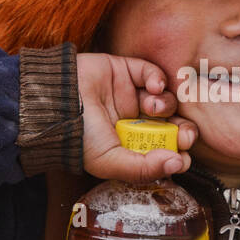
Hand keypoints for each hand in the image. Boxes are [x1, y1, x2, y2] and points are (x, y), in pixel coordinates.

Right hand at [76, 52, 198, 180]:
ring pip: (164, 100)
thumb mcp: (110, 162)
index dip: (178, 153)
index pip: (164, 150)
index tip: (184, 156)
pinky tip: (154, 88)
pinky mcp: (126, 71)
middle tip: (185, 134)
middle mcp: (133, 121)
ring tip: (151, 106)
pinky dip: (159, 79)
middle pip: (171, 125)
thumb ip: (144, 168)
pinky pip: (152, 73)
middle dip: (183, 130)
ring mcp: (130, 95)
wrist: (54, 103)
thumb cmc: (77, 137)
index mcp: (130, 145)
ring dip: (166, 104)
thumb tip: (178, 165)